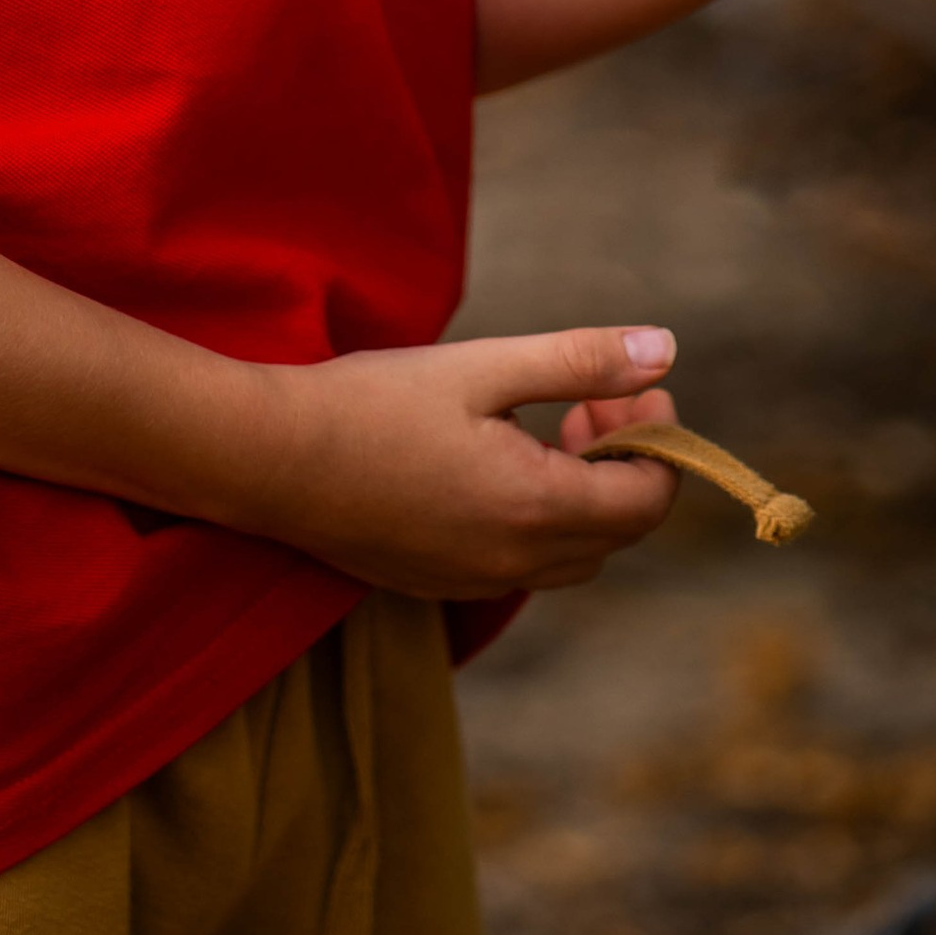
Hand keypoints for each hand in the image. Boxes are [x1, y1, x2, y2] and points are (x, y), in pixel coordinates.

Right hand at [256, 325, 680, 599]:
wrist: (270, 459)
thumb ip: (580, 359)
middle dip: (624, 461)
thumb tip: (665, 349)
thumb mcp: (484, 367)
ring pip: (574, 554)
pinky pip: (525, 565)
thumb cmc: (374, 402)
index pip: (648, 499)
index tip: (634, 386)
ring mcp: (476, 583)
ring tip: (544, 426)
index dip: (659, 440)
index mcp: (536, 509)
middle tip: (589, 397)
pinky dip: (540, 519)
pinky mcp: (441, 585)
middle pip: (618, 530)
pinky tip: (496, 462)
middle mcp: (516, 563)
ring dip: (584, 494)